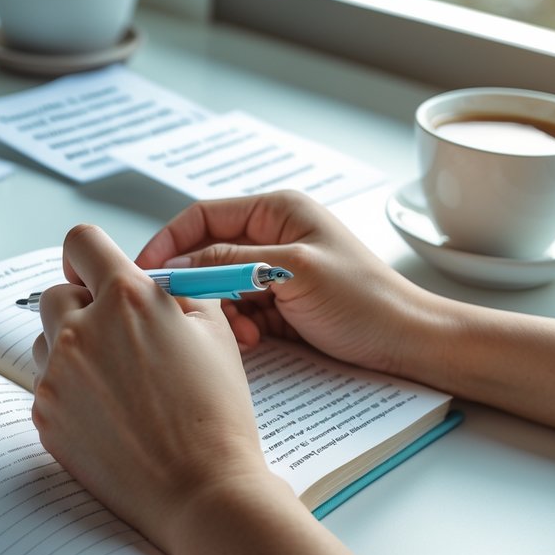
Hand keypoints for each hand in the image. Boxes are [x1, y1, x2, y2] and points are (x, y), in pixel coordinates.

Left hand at [30, 223, 280, 554]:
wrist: (201, 490)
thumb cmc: (216, 412)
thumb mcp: (214, 331)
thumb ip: (173, 291)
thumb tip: (146, 280)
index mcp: (126, 299)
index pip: (82, 243)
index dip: (91, 256)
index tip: (98, 274)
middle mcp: (81, 330)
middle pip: (56, 293)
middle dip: (83, 307)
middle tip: (118, 338)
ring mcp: (57, 375)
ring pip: (46, 342)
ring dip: (72, 350)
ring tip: (119, 384)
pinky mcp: (45, 415)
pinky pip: (47, 386)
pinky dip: (71, 393)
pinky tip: (110, 416)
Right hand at [135, 191, 444, 376]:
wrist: (408, 343)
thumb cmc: (366, 299)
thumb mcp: (293, 272)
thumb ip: (230, 262)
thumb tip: (178, 265)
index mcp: (278, 211)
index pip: (203, 217)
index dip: (169, 242)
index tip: (146, 272)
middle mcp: (273, 237)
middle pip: (207, 255)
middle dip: (199, 286)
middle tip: (194, 314)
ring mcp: (276, 273)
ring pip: (220, 289)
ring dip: (221, 312)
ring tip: (243, 334)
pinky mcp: (280, 306)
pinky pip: (239, 313)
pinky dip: (238, 329)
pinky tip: (253, 342)